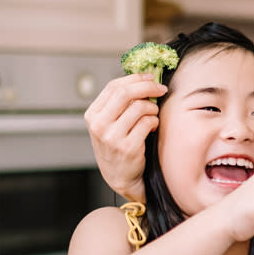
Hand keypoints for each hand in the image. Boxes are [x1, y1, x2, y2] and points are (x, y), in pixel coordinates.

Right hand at [85, 74, 167, 203]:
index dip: (135, 79)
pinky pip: (148, 123)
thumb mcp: (109, 124)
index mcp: (92, 115)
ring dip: (153, 109)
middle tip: (161, 89)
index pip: (114, 87)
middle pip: (126, 93)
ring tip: (153, 116)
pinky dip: (155, 122)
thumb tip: (143, 79)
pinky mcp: (128, 147)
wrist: (119, 176)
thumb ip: (118, 104)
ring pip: (140, 107)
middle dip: (148, 87)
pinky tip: (152, 128)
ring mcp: (112, 137)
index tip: (150, 78)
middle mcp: (99, 125)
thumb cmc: (117, 146)